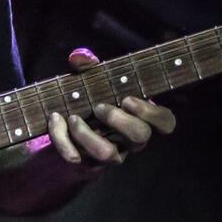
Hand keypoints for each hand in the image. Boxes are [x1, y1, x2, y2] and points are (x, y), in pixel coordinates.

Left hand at [46, 47, 176, 168]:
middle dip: (118, 119)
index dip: (154, 114)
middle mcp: (129, 139)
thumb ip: (87, 65)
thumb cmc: (87, 99)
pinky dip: (62, 138)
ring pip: (107, 154)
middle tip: (99, 107)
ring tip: (73, 117)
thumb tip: (81, 57)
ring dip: (86, 134)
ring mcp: (109, 154)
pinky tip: (55, 120)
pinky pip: (76, 158)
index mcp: (139, 117)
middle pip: (140, 137)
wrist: (63, 128)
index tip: (127, 99)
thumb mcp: (89, 79)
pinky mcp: (86, 163)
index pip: (165, 122)